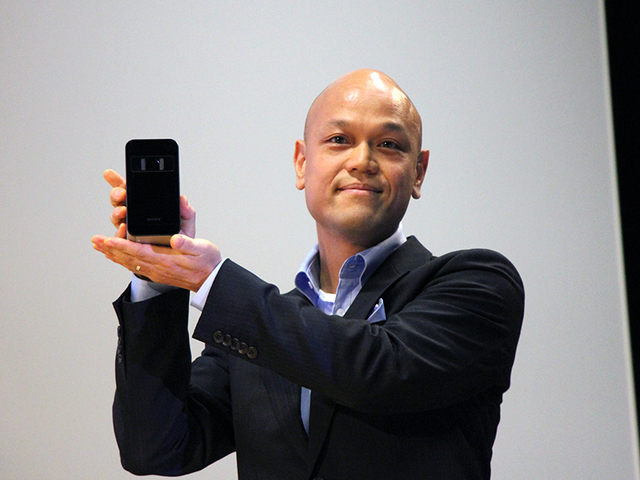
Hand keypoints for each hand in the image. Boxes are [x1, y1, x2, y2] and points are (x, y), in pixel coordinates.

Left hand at [92, 170, 220, 291]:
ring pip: (129, 262)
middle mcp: (157, 268)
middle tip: (95, 240)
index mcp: (166, 260)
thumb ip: (187, 243)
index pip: (138, 251)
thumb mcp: (201, 248)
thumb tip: (175, 238)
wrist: (211, 280)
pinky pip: (135, 266)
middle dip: (110, 248)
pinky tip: (116, 257)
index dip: (122, 245)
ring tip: (99, 246)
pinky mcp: (157, 273)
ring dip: (113, 254)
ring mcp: (156, 272)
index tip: (107, 239)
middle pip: (128, 257)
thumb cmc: (207, 262)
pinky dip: (122, 260)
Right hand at [101, 169, 195, 238]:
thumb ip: (186, 210)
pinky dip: (119, 232)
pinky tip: (123, 228)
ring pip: (116, 216)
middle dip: (116, 194)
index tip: (110, 174)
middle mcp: (134, 214)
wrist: (181, 256)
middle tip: (121, 193)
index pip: (130, 189)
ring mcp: (130, 228)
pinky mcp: (130, 242)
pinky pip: (120, 237)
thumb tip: (182, 198)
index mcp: (146, 204)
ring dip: (116, 212)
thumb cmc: (182, 236)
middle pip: (118, 200)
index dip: (118, 181)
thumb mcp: (186, 221)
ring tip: (123, 211)